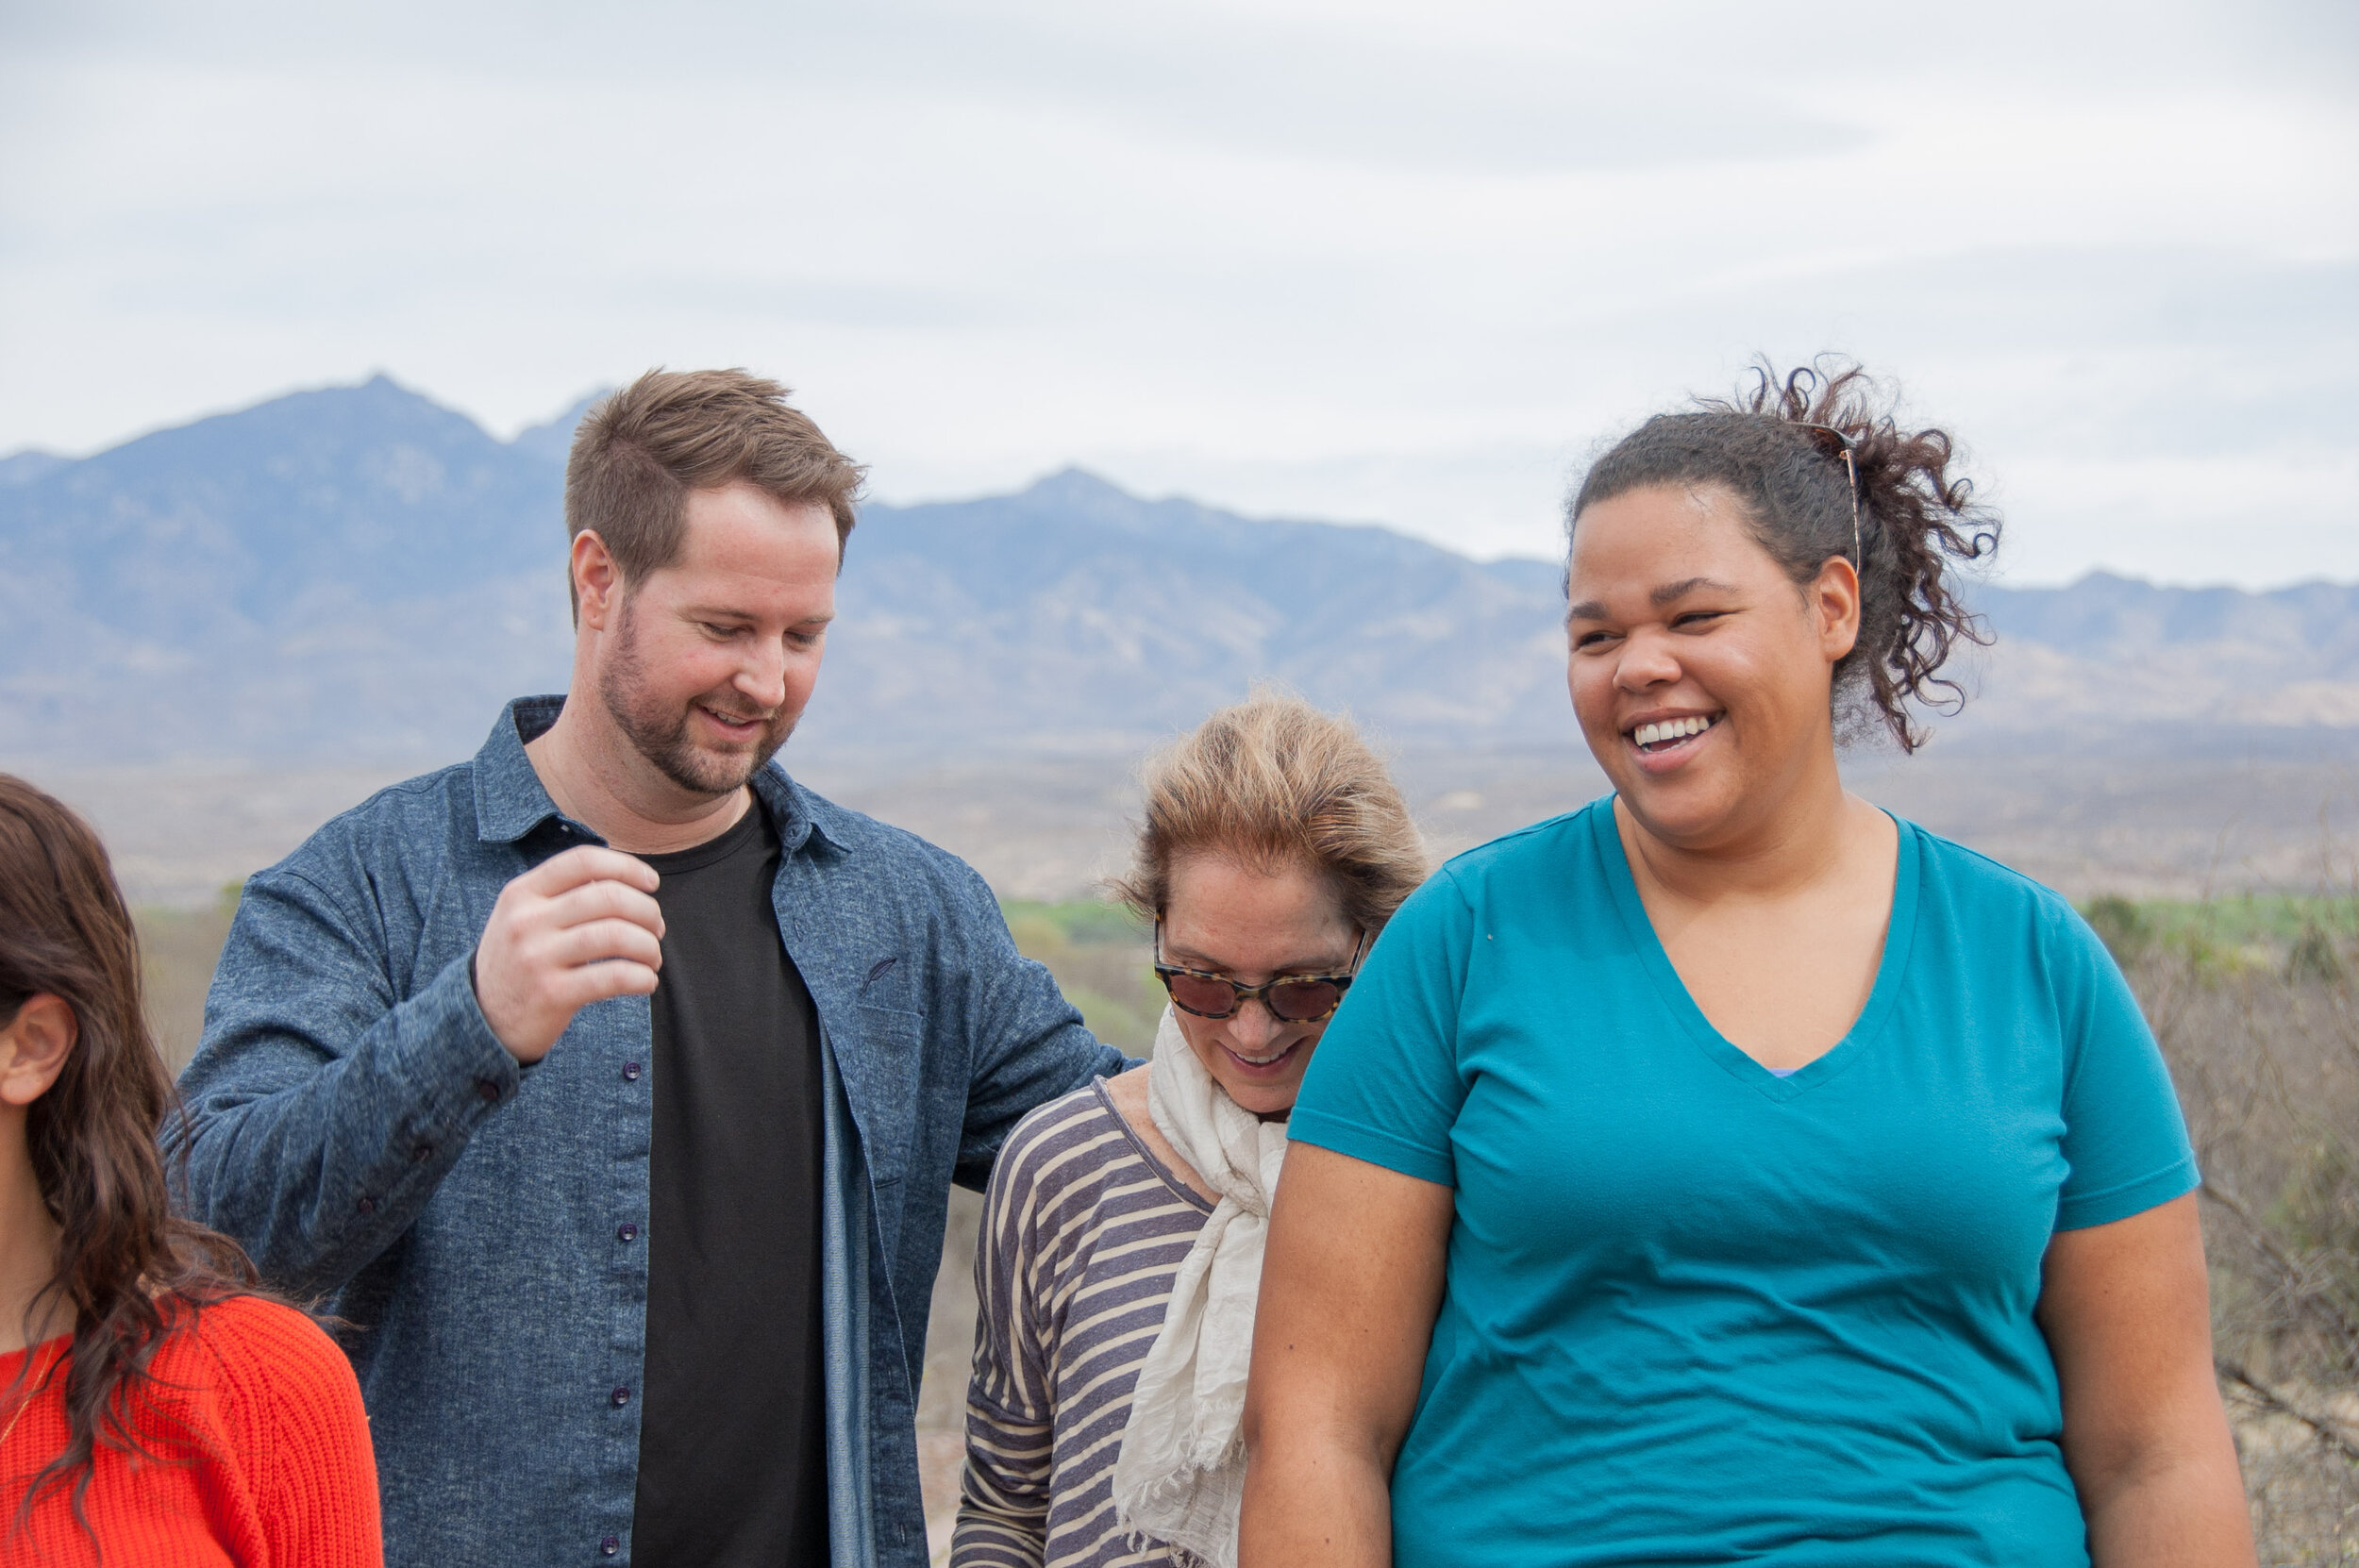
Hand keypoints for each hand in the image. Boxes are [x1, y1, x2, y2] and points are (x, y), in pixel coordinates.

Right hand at [472, 846, 664, 1062]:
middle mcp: (527, 920)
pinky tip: (646, 982)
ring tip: (652, 958)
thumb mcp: (522, 916)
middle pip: (608, 897)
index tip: (652, 883)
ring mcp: (537, 957)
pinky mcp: (552, 994)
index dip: (627, 867)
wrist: (480, 1019)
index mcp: (522, 893)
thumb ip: (563, 894)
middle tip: (657, 929)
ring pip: (615, 935)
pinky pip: (613, 977)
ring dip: (648, 946)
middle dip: (647, 911)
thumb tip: (625, 879)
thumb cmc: (517, 962)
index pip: (583, 861)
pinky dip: (642, 978)